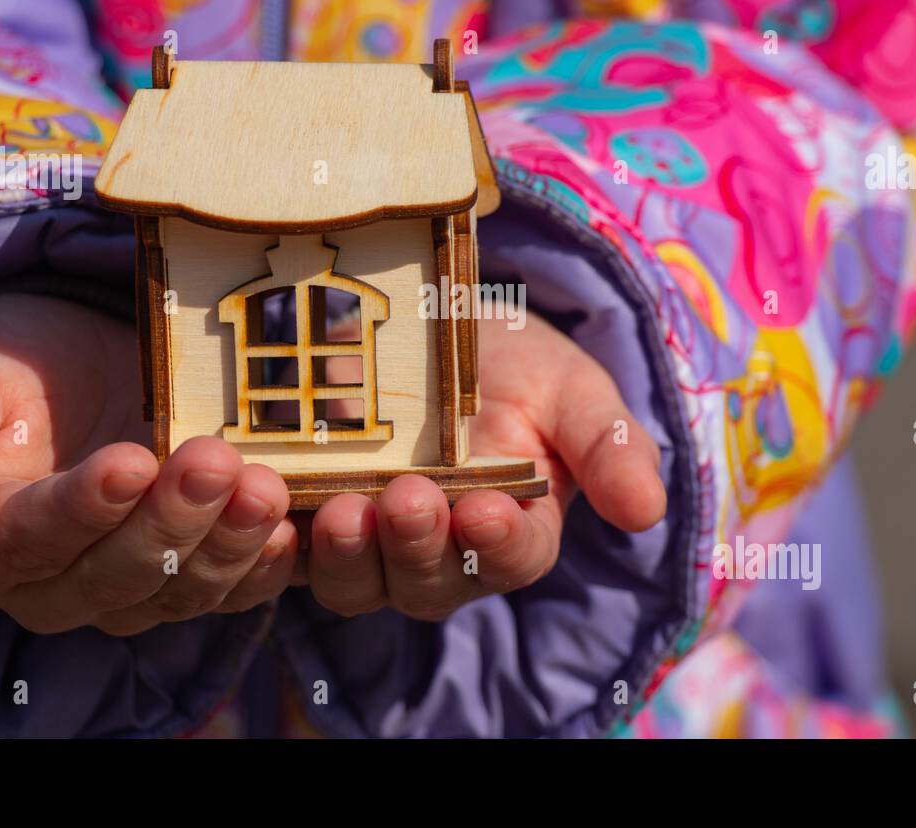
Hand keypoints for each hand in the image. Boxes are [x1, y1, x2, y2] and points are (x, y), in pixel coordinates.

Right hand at [0, 293, 296, 634]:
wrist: (80, 363)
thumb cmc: (10, 367)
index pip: (28, 542)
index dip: (80, 509)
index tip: (129, 461)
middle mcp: (53, 588)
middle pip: (113, 577)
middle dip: (169, 521)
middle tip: (213, 461)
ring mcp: (130, 591)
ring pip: (178, 592)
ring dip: (227, 544)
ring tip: (264, 487)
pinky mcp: (191, 576)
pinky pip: (230, 593)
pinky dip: (262, 568)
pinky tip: (288, 530)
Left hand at [301, 311, 665, 620]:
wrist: (441, 331)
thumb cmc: (520, 367)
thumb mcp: (575, 392)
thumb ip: (612, 447)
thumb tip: (646, 511)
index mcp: (513, 534)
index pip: (512, 559)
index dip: (498, 546)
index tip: (487, 511)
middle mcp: (441, 554)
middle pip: (428, 584)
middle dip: (418, 548)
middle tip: (410, 500)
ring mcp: (370, 539)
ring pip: (354, 581)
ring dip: (347, 555)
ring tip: (341, 507)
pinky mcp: (305, 514)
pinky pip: (285, 551)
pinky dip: (274, 543)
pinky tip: (269, 504)